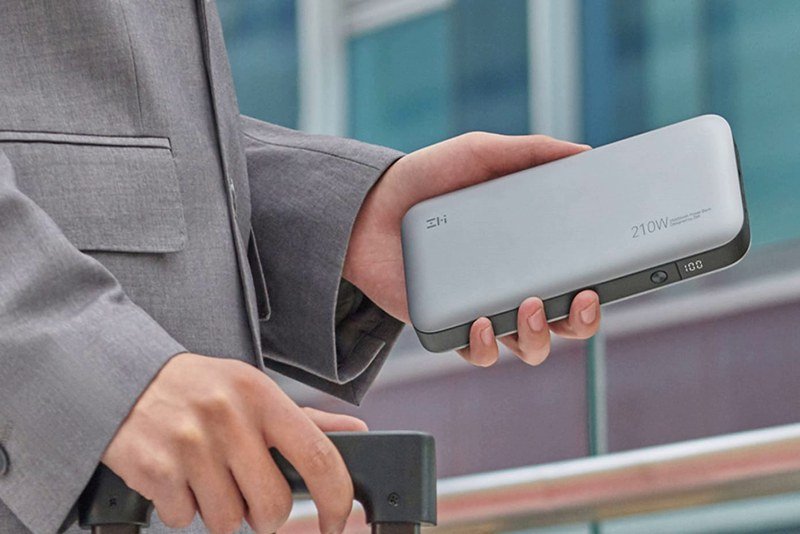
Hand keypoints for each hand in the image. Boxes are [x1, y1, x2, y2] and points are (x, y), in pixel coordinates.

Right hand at [101, 352, 366, 533]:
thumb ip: (305, 419)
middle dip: (264, 514)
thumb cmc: (199, 389)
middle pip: (271, 506)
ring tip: (204, 475)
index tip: (336, 522)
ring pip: (227, 521)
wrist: (123, 378)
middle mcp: (228, 417)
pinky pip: (184, 519)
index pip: (317, 456)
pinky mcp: (155, 468)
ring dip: (219, 510)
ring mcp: (190, 444)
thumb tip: (356, 432)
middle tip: (246, 491)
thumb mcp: (252, 390)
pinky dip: (181, 508)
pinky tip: (175, 475)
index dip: (335, 499)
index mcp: (261, 395)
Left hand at [344, 132, 600, 365]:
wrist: (367, 206)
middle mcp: (512, 285)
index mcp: (530, 251)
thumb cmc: (427, 179)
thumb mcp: (480, 154)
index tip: (604, 278)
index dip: (601, 288)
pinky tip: (479, 321)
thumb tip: (586, 153)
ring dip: (540, 335)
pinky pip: (478, 352)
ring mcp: (482, 308)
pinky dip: (486, 345)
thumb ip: (531, 152)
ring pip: (530, 346)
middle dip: (584, 321)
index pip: (578, 278)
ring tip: (529, 304)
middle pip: (566, 323)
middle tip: (581, 298)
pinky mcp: (448, 325)